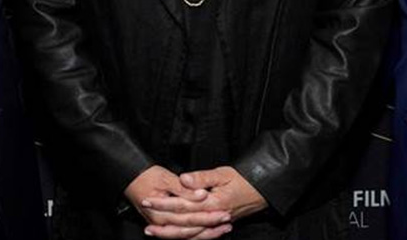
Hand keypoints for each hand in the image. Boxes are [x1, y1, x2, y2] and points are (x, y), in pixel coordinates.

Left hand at [142, 166, 266, 235]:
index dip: (163, 203)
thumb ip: (202, 177)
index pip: (182, 204)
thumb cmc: (244, 179)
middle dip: (161, 218)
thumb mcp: (223, 173)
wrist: (263, 190)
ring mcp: (215, 224)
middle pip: (182, 222)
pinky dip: (185, 236)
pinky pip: (198, 235)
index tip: (148, 199)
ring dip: (169, 233)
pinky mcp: (217, 226)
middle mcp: (212, 216)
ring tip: (152, 231)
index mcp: (212, 202)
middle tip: (144, 213)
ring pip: (188, 233)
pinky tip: (173, 235)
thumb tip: (183, 179)